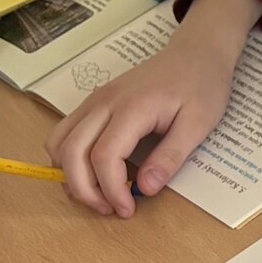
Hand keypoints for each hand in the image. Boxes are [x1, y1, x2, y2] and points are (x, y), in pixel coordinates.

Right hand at [48, 0, 260, 217]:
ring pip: (59, 142)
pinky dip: (69, 158)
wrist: (196, 52)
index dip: (110, 189)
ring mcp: (94, 100)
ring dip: (70, 174)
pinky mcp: (93, 102)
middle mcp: (104, 102)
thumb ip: (171, 156)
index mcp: (133, 107)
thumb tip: (146, 189)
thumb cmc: (202, 85)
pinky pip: (65, 133)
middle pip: (71, 152)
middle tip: (109, 209)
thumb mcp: (199, 123)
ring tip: (99, 194)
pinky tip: (93, 172)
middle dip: (83, 189)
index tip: (127, 210)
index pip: (104, 155)